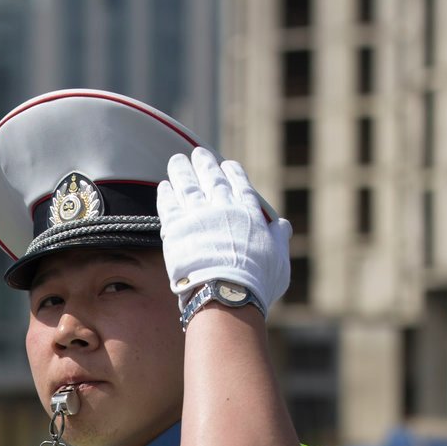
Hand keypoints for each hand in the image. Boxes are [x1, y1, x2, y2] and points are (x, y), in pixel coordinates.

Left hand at [157, 148, 290, 314]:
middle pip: (212, 179)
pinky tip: (163, 185)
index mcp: (249, 213)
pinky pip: (169, 205)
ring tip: (177, 160)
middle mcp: (224, 208)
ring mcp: (199, 215)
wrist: (226, 292)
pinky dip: (166, 193)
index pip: (240, 186)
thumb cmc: (257, 282)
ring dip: (182, 171)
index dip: (233, 173)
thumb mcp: (279, 259)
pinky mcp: (176, 227)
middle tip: (198, 153)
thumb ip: (279, 239)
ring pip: (188, 186)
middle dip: (205, 164)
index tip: (226, 163)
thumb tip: (283, 225)